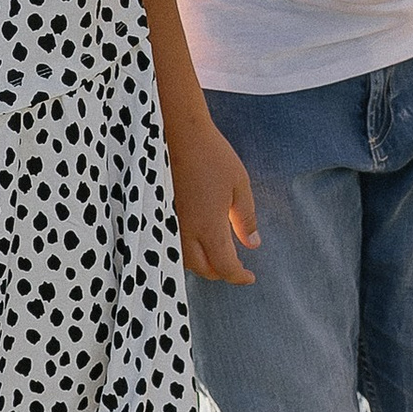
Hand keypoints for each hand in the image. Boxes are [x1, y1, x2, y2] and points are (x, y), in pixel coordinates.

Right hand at [165, 110, 257, 286]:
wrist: (180, 134)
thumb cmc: (214, 156)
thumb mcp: (240, 187)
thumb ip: (246, 219)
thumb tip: (252, 245)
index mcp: (210, 227)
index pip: (224, 267)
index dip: (239, 276)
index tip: (250, 277)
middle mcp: (186, 231)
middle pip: (203, 269)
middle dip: (221, 272)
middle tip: (236, 267)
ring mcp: (170, 223)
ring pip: (184, 260)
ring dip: (202, 264)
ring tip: (217, 255)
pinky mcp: (160, 214)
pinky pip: (171, 244)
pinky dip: (186, 251)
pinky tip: (197, 240)